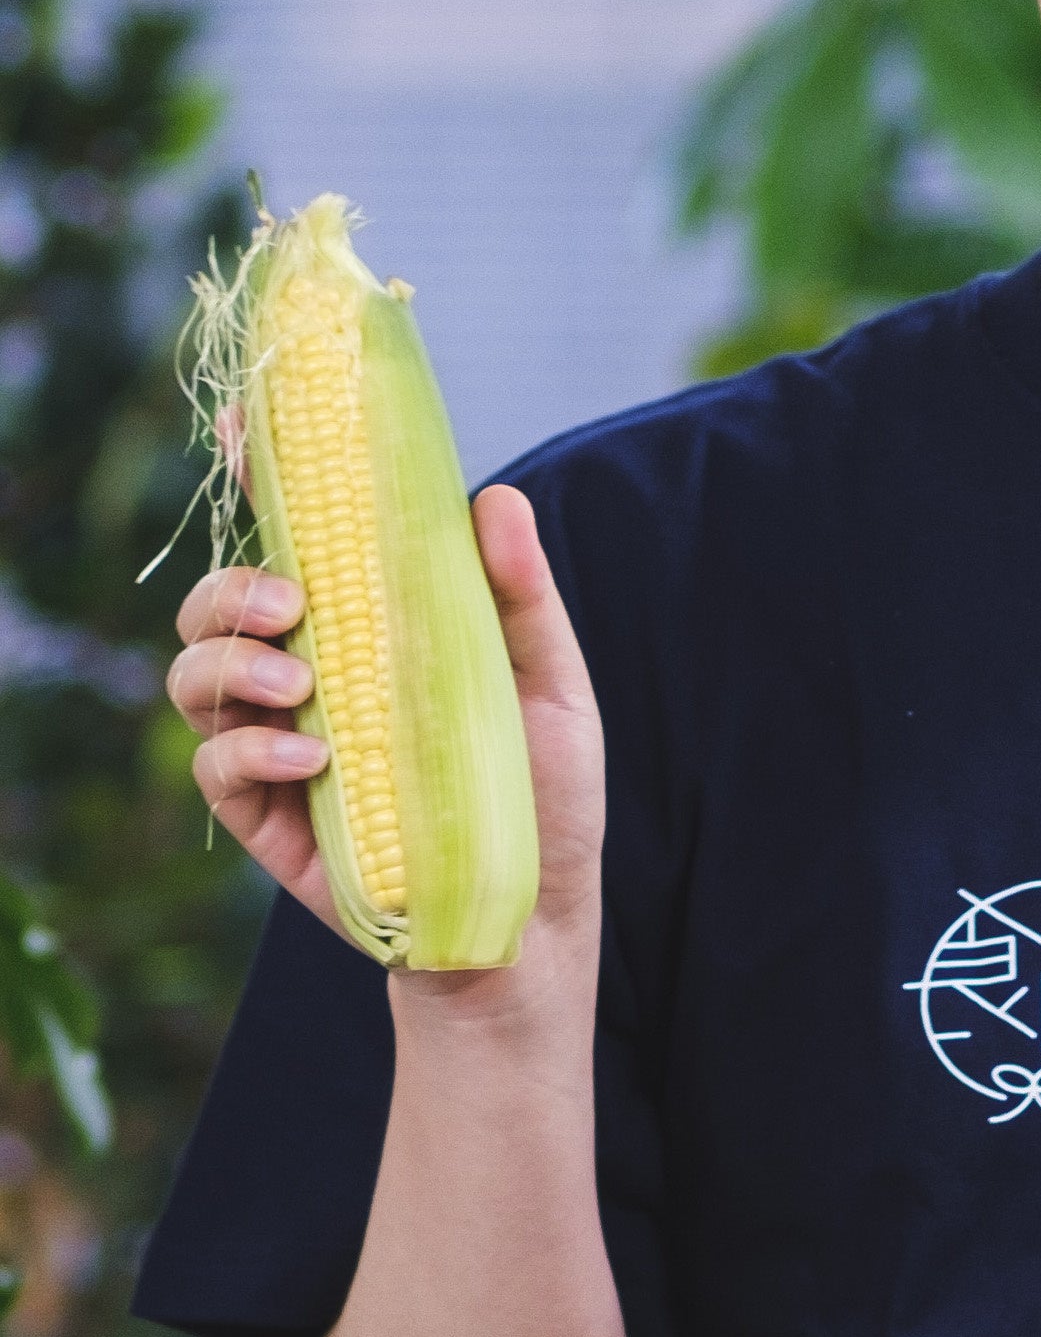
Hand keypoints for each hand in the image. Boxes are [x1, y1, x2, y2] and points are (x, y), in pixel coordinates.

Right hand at [166, 485, 605, 970]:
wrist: (529, 912)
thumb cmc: (544, 791)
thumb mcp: (551, 684)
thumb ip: (520, 595)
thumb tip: (498, 497)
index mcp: (375, 625)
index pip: (306, 541)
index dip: (267, 478)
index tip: (244, 424)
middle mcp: (314, 673)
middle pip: (222, 601)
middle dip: (234, 586)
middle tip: (295, 602)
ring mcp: (281, 741)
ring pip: (194, 674)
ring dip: (228, 661)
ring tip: (299, 682)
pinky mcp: (266, 815)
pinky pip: (212, 764)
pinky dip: (248, 749)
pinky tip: (310, 756)